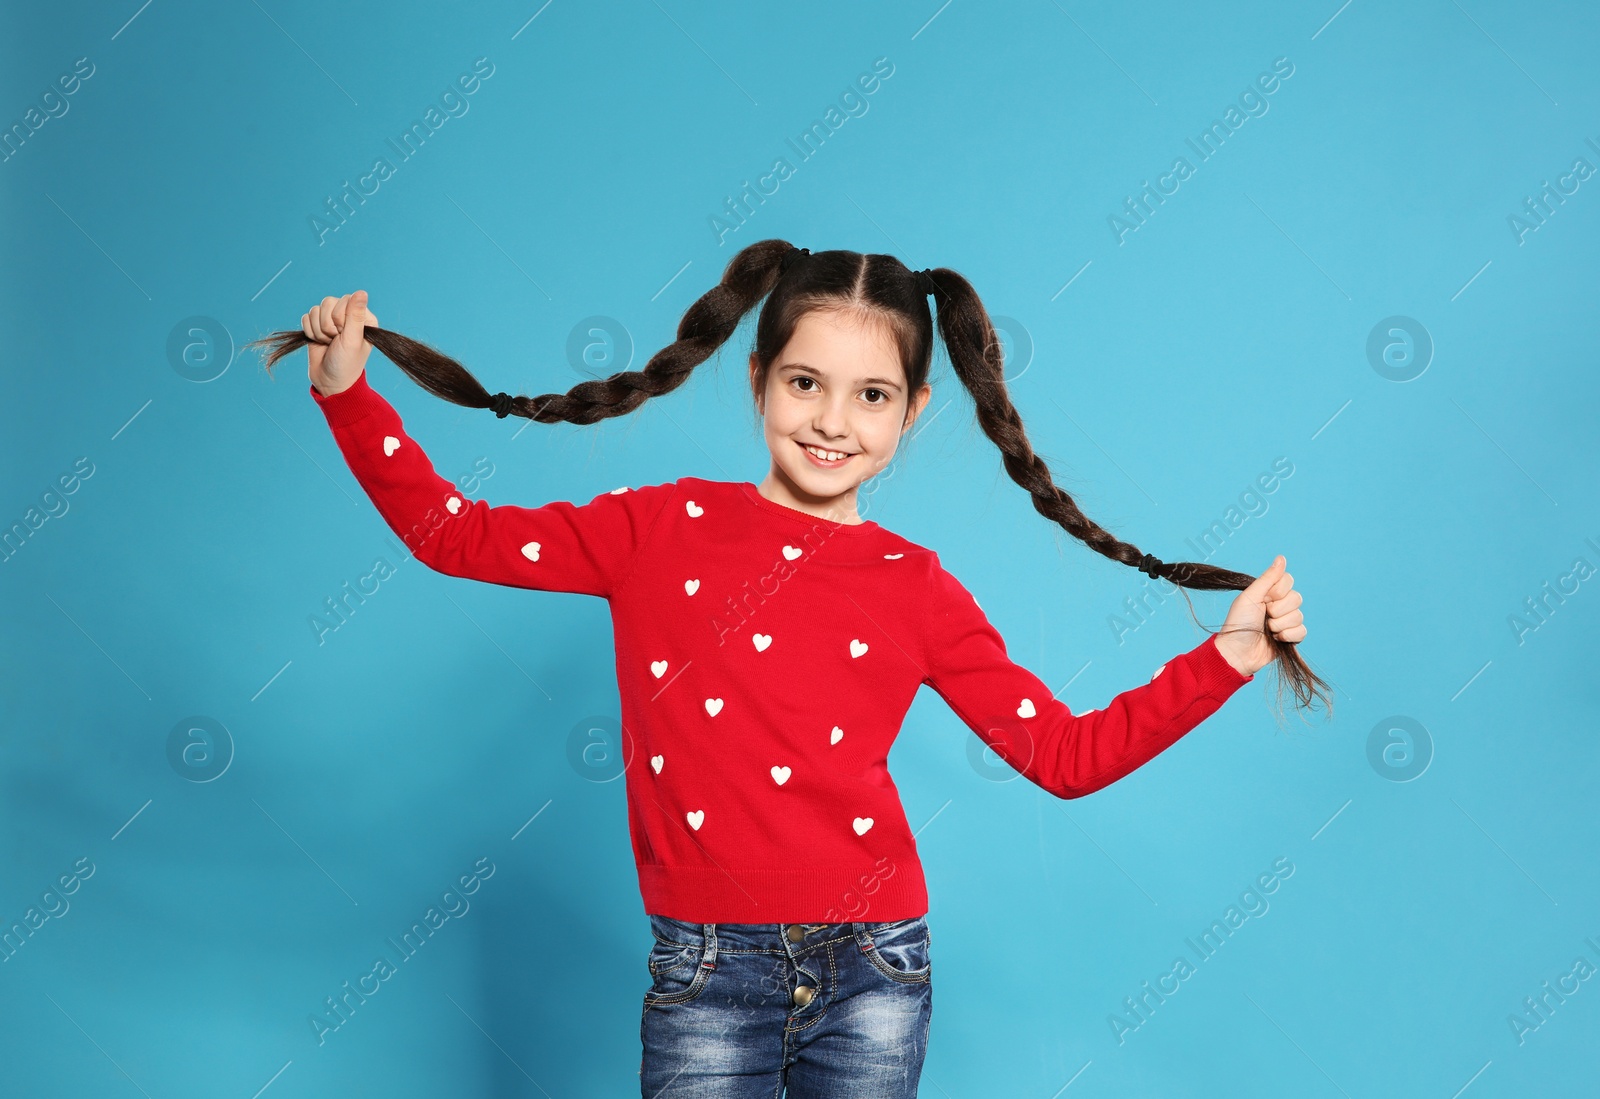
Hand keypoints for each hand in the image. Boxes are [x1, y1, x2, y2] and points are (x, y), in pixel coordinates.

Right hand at [303, 291, 379, 395]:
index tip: (344, 334)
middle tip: (335, 341)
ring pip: (316, 310)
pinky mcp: (318, 325)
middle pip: (328, 302)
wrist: (330, 381)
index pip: (346, 299)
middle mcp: (348, 316)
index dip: (340, 317)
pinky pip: (306, 317)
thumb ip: (355, 315)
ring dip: (319, 330)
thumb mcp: (352, 340)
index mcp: (363, 317)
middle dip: (328, 325)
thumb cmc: (346, 364)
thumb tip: (362, 292)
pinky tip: (319, 342)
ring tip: (328, 343)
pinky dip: (310, 331)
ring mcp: (332, 320)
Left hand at [1214, 555, 1305, 676]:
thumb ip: (1268, 578)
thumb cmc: (1238, 622)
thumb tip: (1281, 557)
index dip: (1278, 590)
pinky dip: (1288, 636)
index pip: (1288, 580)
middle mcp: (1278, 605)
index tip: (1265, 598)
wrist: (1237, 652)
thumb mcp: (1250, 596)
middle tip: (1264, 616)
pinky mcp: (1290, 637)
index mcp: (1268, 593)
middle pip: (1296, 598)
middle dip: (1278, 610)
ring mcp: (1285, 621)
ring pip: (1299, 616)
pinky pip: (1302, 631)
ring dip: (1280, 624)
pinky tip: (1276, 639)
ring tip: (1267, 630)